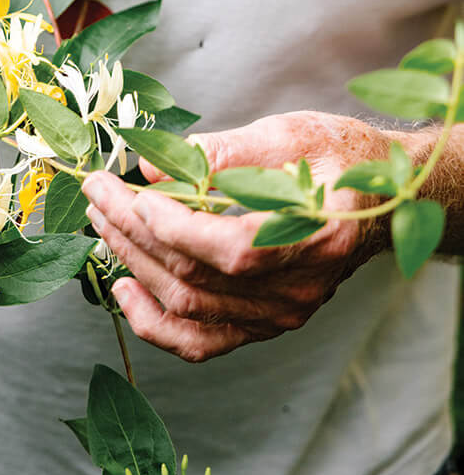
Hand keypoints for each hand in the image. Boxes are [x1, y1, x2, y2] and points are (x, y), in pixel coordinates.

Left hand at [82, 110, 392, 362]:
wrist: (378, 198)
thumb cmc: (339, 158)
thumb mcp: (291, 134)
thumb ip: (224, 150)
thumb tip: (152, 165)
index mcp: (318, 237)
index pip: (233, 249)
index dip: (175, 226)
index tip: (133, 191)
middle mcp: (298, 288)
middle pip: (199, 276)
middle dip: (134, 231)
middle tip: (97, 190)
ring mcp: (281, 313)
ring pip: (191, 307)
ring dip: (134, 264)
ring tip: (100, 221)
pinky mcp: (264, 322)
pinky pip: (202, 340)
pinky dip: (156, 321)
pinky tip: (124, 288)